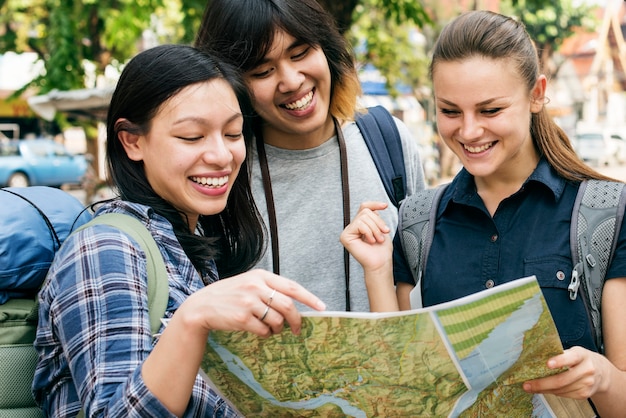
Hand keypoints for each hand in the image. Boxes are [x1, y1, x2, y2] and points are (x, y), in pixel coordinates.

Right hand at [180, 269, 325, 337]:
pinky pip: (264, 330)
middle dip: (296, 320)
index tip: (321, 307)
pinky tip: (261, 332)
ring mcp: (248, 302)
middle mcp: (255, 286)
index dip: (309, 297)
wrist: (201, 306)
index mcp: (260, 276)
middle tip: (298, 329)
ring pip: (278, 320)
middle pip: (288, 305)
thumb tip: (294, 305)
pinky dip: (267, 334)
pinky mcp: (242, 318)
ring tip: (272, 329)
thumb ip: (268, 289)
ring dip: (279, 329)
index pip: (291, 286)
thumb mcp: (248, 284)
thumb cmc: (228, 296)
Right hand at [340, 201, 391, 270]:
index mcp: (361, 224)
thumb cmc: (382, 250)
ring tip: (378, 239)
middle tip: (383, 233)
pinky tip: (370, 241)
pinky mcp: (345, 236)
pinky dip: (368, 232)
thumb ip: (375, 217)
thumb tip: (373, 208)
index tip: (385, 206)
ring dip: (375, 228)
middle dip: (378, 222)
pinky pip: (359, 224)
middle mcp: (353, 227)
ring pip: (363, 217)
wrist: (380, 263)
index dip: (374, 204)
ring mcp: (348, 231)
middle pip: (365, 211)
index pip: (364, 207)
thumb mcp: (381, 228)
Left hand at [523, 346, 610, 398]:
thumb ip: (559, 355)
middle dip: (542, 383)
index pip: (571, 357)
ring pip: (561, 389)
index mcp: (581, 355)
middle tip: (527, 384)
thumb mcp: (573, 352)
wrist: (602, 372)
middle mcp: (587, 369)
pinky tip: (545, 389)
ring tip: (531, 387)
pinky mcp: (585, 394)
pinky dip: (552, 392)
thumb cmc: (581, 359)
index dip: (559, 361)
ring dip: (544, 389)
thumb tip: (534, 359)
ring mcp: (587, 383)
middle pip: (562, 379)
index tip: (547, 364)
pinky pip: (564, 394)